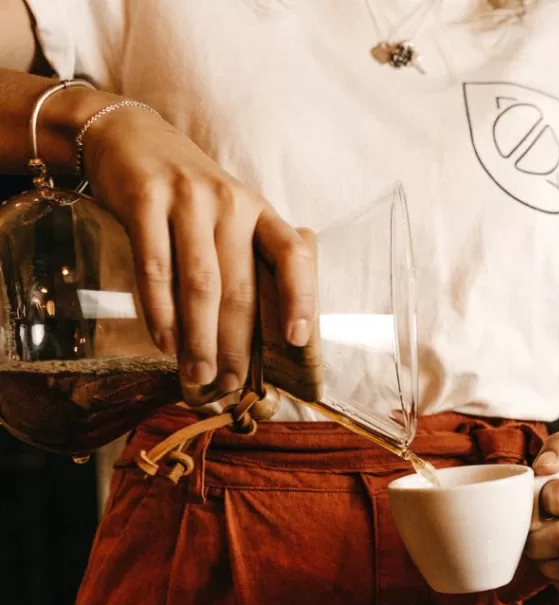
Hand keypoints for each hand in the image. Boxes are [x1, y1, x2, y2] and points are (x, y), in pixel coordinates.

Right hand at [81, 105, 314, 394]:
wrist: (127, 136)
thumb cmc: (185, 195)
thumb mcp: (227, 216)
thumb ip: (241, 261)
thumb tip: (246, 340)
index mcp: (258, 213)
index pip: (292, 256)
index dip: (300, 298)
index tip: (297, 339)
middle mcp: (230, 204)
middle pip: (240, 287)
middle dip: (236, 343)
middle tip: (228, 382)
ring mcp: (188, 199)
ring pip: (200, 284)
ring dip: (200, 337)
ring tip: (198, 373)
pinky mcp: (145, 200)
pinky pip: (156, 268)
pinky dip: (161, 311)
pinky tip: (165, 341)